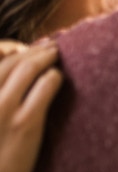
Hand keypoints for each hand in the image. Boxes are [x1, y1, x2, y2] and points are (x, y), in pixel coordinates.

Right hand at [0, 41, 63, 171]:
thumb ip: (0, 97)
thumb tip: (14, 82)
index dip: (12, 51)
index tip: (27, 48)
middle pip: (10, 62)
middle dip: (31, 51)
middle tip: (49, 47)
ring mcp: (3, 110)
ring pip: (27, 70)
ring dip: (44, 58)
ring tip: (56, 55)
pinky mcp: (25, 123)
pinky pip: (44, 88)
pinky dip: (53, 77)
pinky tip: (58, 78)